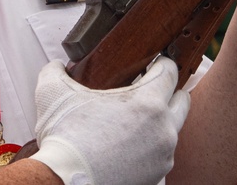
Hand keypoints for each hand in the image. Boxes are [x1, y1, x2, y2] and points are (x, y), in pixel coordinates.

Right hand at [29, 56, 189, 184]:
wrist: (65, 183)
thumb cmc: (65, 139)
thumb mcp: (53, 93)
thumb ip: (56, 71)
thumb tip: (57, 66)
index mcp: (148, 103)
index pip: (170, 72)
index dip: (161, 63)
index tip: (152, 62)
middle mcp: (163, 130)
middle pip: (182, 101)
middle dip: (169, 92)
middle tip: (149, 88)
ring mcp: (163, 157)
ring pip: (172, 131)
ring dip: (159, 122)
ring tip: (135, 120)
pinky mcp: (157, 177)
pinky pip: (161, 156)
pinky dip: (150, 149)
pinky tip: (129, 146)